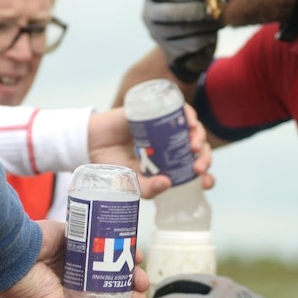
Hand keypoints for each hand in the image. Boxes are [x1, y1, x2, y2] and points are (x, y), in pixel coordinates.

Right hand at [0, 220, 148, 297]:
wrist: (8, 252)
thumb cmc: (24, 286)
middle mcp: (80, 280)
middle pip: (114, 288)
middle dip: (131, 294)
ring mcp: (83, 258)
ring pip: (113, 265)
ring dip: (131, 272)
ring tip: (140, 278)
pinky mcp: (82, 237)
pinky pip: (106, 240)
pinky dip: (121, 245)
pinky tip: (133, 252)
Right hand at [87, 106, 213, 197]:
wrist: (90, 143)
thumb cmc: (111, 164)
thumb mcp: (129, 182)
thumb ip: (146, 188)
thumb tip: (167, 184)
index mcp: (167, 164)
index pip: (193, 170)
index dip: (205, 176)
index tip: (207, 182)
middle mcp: (169, 146)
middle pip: (197, 149)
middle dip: (203, 158)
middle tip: (197, 168)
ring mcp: (164, 129)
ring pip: (192, 130)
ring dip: (198, 137)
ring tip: (192, 147)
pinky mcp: (156, 112)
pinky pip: (178, 110)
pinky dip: (188, 115)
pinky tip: (189, 122)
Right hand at [142, 0, 222, 82]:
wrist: (185, 32)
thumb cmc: (191, 2)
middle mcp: (149, 14)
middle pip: (170, 13)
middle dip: (196, 11)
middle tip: (215, 9)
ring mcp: (157, 35)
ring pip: (183, 30)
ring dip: (205, 25)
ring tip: (220, 20)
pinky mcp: (170, 51)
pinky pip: (191, 44)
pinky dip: (206, 37)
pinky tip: (213, 31)